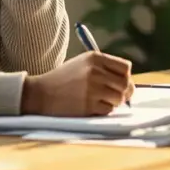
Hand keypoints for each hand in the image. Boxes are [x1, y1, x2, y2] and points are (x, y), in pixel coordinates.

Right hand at [20, 51, 134, 116]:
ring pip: (119, 98)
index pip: (125, 67)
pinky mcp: (88, 104)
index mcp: (95, 58)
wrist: (42, 93)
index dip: (125, 77)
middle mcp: (95, 71)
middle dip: (124, 93)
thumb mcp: (82, 64)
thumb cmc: (64, 79)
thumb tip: (128, 83)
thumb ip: (104, 68)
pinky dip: (103, 111)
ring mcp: (92, 88)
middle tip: (117, 97)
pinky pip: (108, 110)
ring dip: (113, 103)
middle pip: (125, 84)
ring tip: (100, 101)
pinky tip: (91, 107)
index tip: (120, 83)